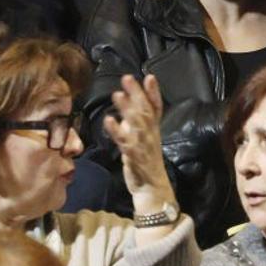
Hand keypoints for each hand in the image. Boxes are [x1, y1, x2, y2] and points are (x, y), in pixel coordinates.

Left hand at [103, 74, 174, 211]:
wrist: (151, 188)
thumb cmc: (145, 162)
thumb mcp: (143, 140)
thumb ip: (134, 124)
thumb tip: (124, 110)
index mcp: (154, 129)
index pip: (156, 107)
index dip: (153, 92)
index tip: (150, 77)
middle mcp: (150, 134)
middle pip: (145, 110)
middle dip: (137, 93)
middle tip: (127, 78)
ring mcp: (143, 144)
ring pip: (136, 123)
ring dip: (127, 108)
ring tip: (117, 94)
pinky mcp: (134, 155)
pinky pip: (124, 141)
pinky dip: (116, 130)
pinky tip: (108, 120)